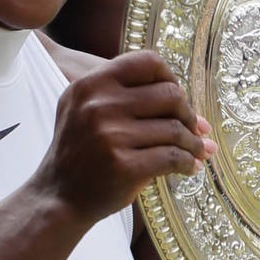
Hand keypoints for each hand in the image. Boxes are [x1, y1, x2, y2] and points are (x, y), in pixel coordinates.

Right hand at [32, 50, 217, 223]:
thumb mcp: (88, 111)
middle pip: (169, 94)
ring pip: (175, 129)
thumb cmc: (83, 153)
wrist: (59, 197)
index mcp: (91, 84)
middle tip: (193, 129)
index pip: (147, 62)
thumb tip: (200, 117)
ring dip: (193, 142)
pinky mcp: (123, 166)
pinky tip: (189, 166)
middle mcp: (98, 105)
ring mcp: (110, 136)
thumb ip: (132, 101)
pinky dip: (188, 162)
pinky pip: (172, 157)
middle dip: (188, 114)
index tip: (177, 98)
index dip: (170, 78)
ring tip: (198, 151)